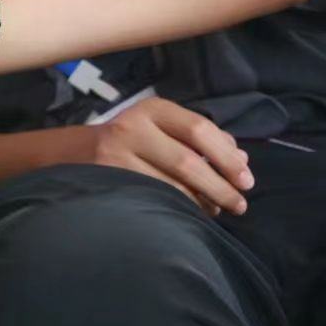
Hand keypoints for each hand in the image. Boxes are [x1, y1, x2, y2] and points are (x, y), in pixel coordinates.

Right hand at [87, 97, 252, 215]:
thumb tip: (241, 158)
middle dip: (220, 187)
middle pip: (188, 161)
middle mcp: (131, 128)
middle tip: (240, 204)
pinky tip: (190, 215)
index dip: (227, 157)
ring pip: (171, 186)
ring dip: (201, 203)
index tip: (247, 180)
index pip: (199, 129)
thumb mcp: (165, 129)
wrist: (79, 154)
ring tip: (217, 210)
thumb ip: (202, 139)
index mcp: (152, 109)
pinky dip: (178, 210)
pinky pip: (153, 199)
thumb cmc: (136, 142)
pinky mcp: (108, 182)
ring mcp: (115, 156)